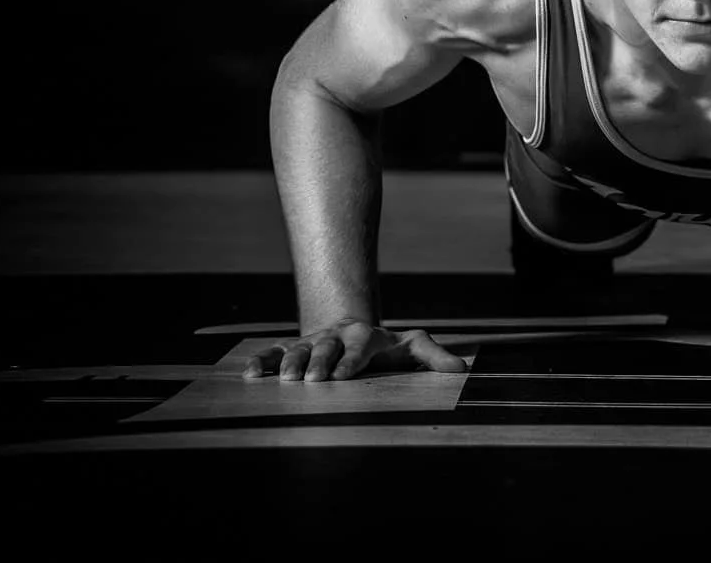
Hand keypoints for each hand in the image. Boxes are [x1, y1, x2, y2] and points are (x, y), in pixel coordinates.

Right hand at [242, 318, 469, 381]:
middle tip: (312, 380)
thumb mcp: (413, 348)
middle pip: (327, 347)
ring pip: (299, 349)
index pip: (361, 346)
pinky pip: (274, 353)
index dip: (352, 360)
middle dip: (319, 362)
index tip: (344, 376)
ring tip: (284, 379)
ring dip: (290, 363)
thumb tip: (461, 370)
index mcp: (367, 336)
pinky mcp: (293, 349)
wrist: (354, 330)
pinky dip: (262, 362)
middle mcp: (337, 336)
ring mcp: (313, 341)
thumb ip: (434, 357)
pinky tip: (250, 375)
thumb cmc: (387, 347)